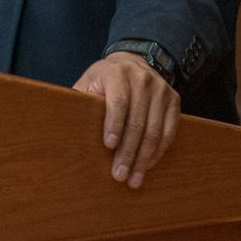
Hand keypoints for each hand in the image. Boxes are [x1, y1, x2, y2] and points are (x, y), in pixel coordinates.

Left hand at [73, 52, 179, 188]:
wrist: (133, 61)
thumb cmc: (104, 79)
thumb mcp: (89, 82)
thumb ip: (81, 100)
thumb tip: (67, 127)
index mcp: (117, 72)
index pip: (118, 101)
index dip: (114, 124)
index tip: (108, 146)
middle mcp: (142, 78)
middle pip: (137, 121)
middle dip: (128, 152)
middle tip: (119, 175)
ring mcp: (161, 89)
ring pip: (154, 130)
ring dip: (144, 158)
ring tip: (134, 178)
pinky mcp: (174, 100)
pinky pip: (168, 131)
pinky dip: (158, 151)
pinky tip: (148, 164)